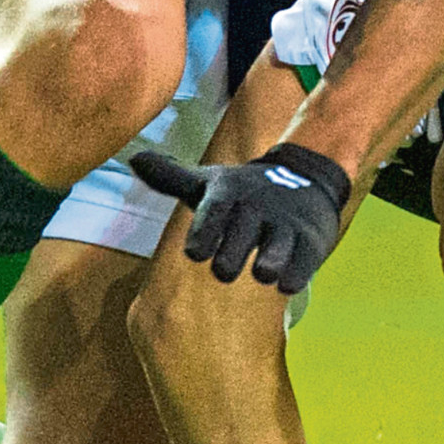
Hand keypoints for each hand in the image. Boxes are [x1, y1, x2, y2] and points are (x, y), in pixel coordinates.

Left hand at [129, 145, 351, 294]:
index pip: (215, 211)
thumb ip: (170, 178)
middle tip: (224, 272)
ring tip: (262, 273)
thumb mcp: (209, 181)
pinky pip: (305, 257)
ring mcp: (285, 224)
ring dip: (271, 259)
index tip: (194, 254)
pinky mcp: (310, 240)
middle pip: (244, 232)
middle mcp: (257, 207)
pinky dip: (297, 271)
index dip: (205, 232)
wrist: (306, 178)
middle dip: (233, 253)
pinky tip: (286, 284)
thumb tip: (134, 159)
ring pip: (279, 243)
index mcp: (229, 194)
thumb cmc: (244, 192)